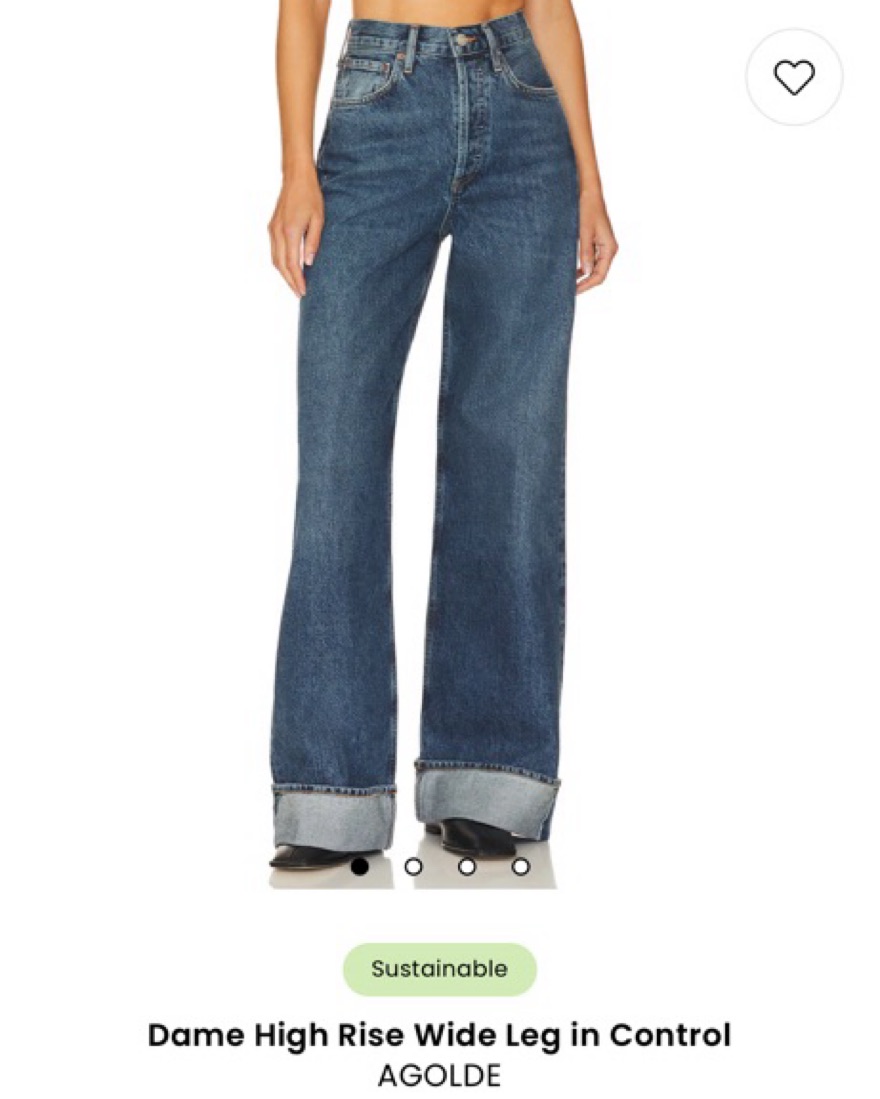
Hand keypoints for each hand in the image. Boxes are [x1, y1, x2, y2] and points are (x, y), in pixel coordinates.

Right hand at [268, 170, 324, 297]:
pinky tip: (290, 268)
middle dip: (290, 281)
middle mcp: (277, 232)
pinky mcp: (271, 227)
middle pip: (280, 265)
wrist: (295, 177)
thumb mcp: (318, 219)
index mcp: (290, 231)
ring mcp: (272, 229)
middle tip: (300, 294)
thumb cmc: (311, 196)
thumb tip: (309, 263)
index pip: (292, 264)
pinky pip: (274, 251)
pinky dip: (281, 263)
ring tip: (295, 284)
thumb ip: (313, 242)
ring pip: (275, 259)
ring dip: (284, 274)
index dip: (297, 280)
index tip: (304, 291)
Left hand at [576, 193, 617, 294]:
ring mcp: (603, 246)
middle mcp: (609, 249)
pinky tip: (573, 272)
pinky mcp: (597, 242)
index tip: (574, 292)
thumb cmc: (587, 208)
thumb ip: (585, 252)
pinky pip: (591, 260)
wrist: (588, 192)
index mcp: (609, 248)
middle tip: (569, 291)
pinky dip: (583, 267)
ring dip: (583, 277)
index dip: (587, 286)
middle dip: (585, 283)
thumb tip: (586, 272)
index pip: (600, 275)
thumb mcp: (584, 231)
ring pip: (594, 268)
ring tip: (569, 283)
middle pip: (598, 274)